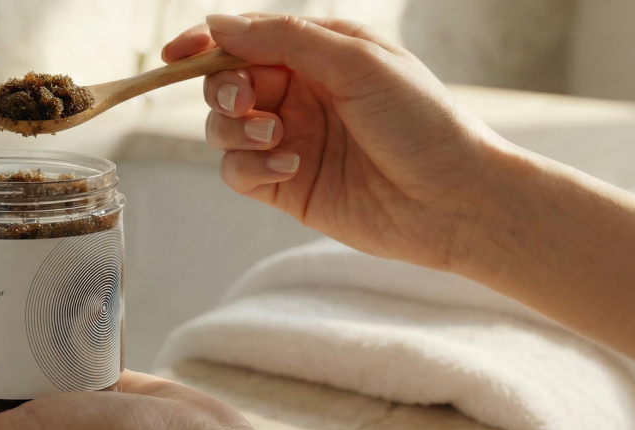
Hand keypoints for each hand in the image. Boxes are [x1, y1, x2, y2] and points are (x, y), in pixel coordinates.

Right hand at [169, 15, 634, 429]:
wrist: (457, 200)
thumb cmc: (422, 122)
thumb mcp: (356, 62)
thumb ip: (283, 39)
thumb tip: (217, 24)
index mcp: (318, 54)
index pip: (244, 39)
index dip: (205, 43)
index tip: (177, 54)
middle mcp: (299, 94)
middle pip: (223, 82)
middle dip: (223, 89)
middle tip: (248, 100)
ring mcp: (290, 141)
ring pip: (222, 128)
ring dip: (235, 129)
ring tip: (278, 139)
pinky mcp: (288, 187)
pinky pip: (237, 171)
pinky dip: (249, 165)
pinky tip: (287, 165)